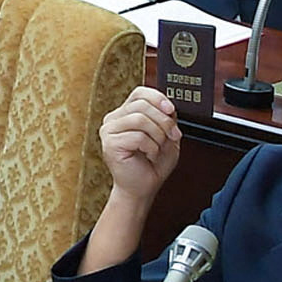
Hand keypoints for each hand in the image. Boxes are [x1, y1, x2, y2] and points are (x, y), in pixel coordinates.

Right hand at [95, 85, 181, 202]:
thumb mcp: (166, 136)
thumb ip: (167, 118)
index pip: (140, 93)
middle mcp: (114, 119)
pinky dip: (151, 147)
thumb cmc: (152, 164)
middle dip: (164, 121)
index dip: (157, 98)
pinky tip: (148, 155)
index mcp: (126, 113)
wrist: (143, 188)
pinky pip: (138, 137)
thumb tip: (168, 106)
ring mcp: (109, 130)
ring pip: (140, 119)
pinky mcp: (110, 143)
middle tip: (172, 136)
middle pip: (142, 105)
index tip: (171, 110)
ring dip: (158, 136)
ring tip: (157, 148)